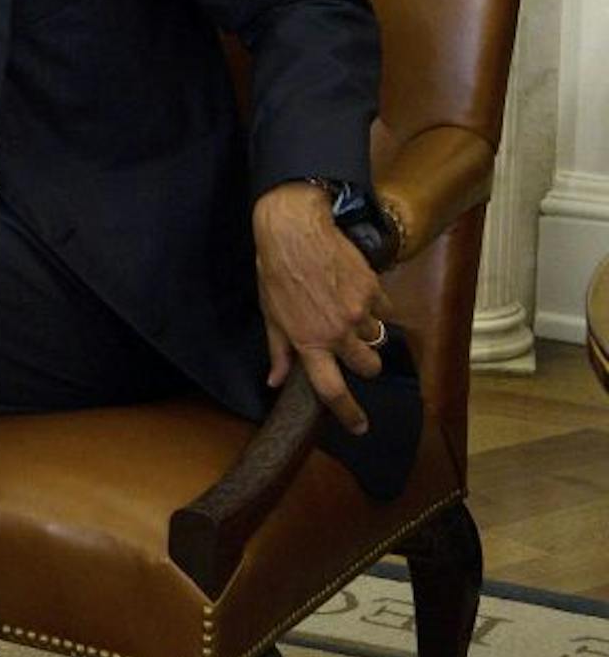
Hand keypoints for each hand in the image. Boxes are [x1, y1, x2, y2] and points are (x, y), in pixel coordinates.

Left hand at [253, 180, 391, 434]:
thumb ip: (278, 352)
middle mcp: (338, 332)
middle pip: (368, 367)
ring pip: (377, 337)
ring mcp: (359, 311)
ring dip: (366, 331)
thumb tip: (275, 382)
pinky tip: (356, 291)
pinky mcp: (374, 289)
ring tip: (345, 309)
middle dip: (364, 365)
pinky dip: (375, 306)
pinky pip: (385, 309)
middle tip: (351, 351)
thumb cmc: (276, 273)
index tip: (359, 426)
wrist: (295, 230)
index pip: (332, 390)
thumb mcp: (270, 314)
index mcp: (309, 342)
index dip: (348, 413)